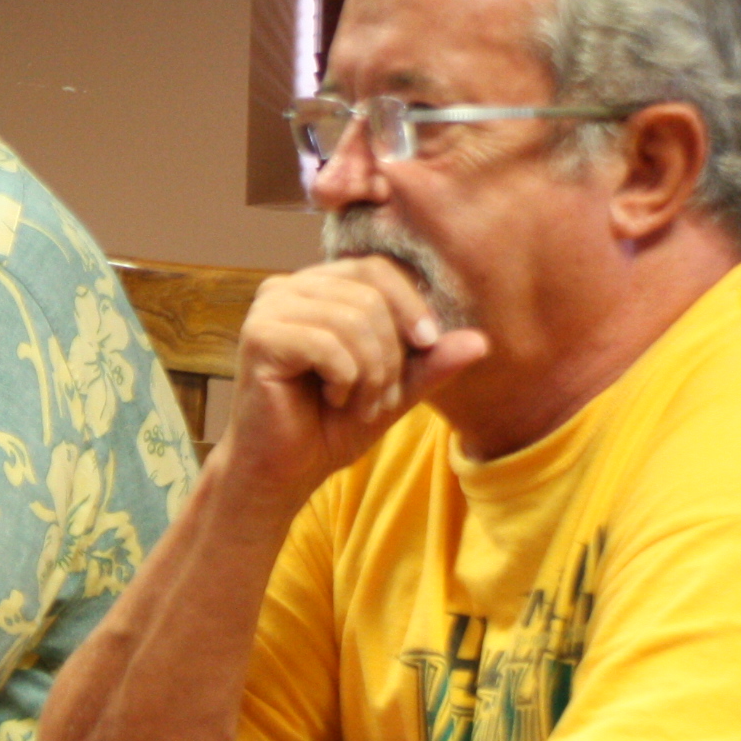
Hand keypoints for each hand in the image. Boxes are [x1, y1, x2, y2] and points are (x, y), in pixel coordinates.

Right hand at [213, 258, 488, 509]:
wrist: (283, 471)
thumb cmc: (330, 426)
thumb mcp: (395, 391)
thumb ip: (431, 364)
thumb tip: (482, 340)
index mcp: (317, 287)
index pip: (377, 269)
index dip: (411, 305)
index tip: (427, 347)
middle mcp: (287, 287)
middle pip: (369, 294)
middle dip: (390, 353)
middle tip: (380, 398)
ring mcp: (268, 309)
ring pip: (352, 319)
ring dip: (371, 373)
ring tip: (358, 404)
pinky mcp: (258, 336)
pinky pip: (328, 345)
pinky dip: (346, 380)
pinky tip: (333, 400)